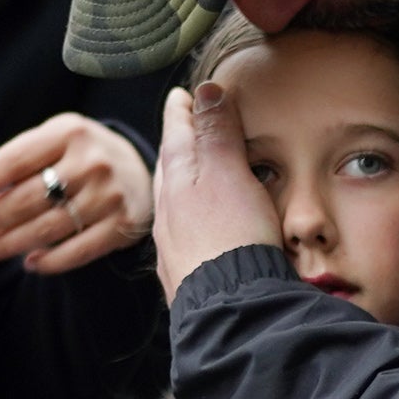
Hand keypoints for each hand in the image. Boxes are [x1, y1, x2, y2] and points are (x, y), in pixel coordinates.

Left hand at [0, 113, 151, 274]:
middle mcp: (92, 162)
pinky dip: (50, 261)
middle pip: (29, 197)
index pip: (15, 159)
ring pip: (49, 227)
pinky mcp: (122, 225)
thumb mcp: (47, 145)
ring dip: (10, 243)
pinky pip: (79, 251)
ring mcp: (109, 195)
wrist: (141, 169)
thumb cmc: (80, 156)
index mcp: (68, 132)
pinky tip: (28, 263)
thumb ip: (5, 161)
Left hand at [151, 82, 287, 301]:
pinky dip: (191, 217)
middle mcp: (167, 209)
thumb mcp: (228, 172)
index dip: (183, 109)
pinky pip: (183, 232)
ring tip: (195, 174)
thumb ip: (217, 132)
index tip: (182, 95)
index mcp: (177, 177)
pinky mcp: (186, 270)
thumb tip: (204, 90)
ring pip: (173, 200)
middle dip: (179, 144)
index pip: (176, 131)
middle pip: (171, 165)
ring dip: (183, 182)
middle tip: (186, 127)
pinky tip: (199, 227)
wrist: (230, 307)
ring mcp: (173, 242)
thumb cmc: (231, 237)